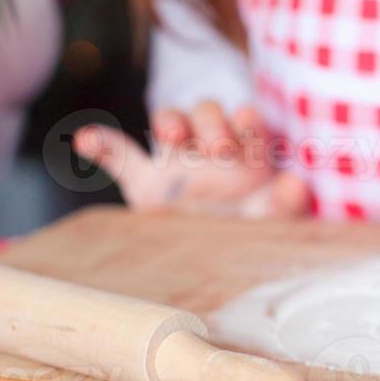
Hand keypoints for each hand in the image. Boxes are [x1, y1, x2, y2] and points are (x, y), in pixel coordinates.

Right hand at [72, 102, 312, 217]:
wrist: (219, 267)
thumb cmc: (252, 235)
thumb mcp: (274, 224)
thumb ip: (285, 203)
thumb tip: (293, 181)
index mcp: (247, 153)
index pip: (244, 120)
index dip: (246, 119)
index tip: (248, 124)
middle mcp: (210, 148)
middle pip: (206, 113)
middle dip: (212, 122)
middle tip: (220, 150)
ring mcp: (175, 163)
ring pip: (170, 121)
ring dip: (171, 121)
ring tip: (172, 135)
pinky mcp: (145, 184)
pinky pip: (119, 154)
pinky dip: (101, 144)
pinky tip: (86, 140)